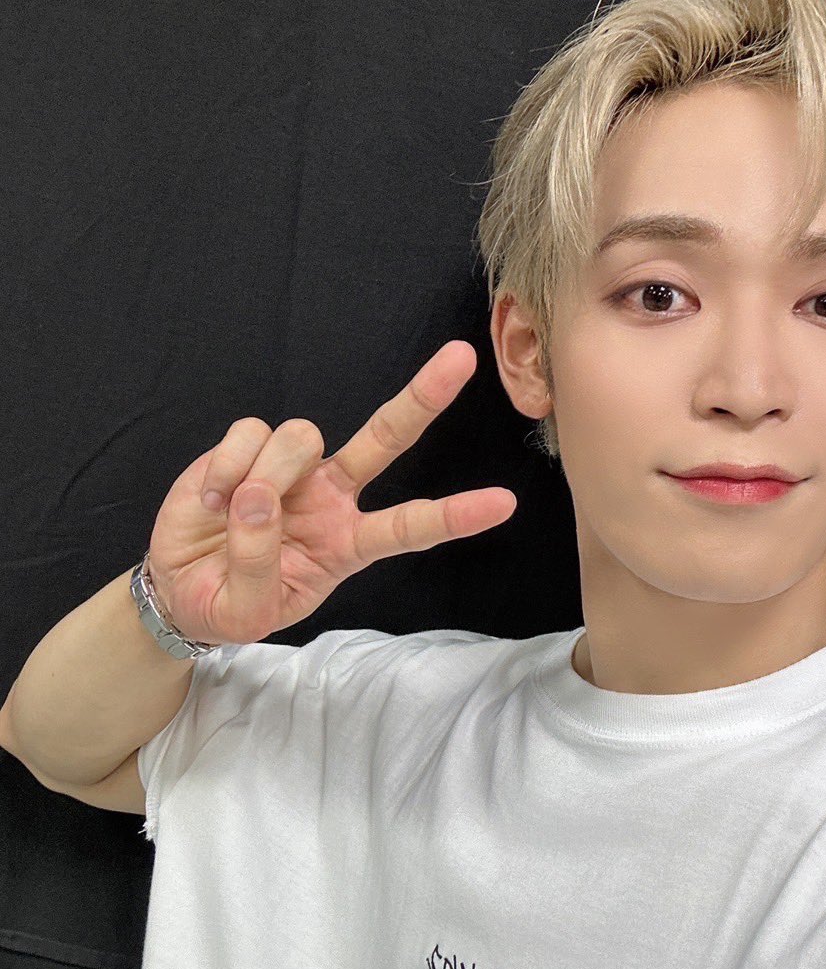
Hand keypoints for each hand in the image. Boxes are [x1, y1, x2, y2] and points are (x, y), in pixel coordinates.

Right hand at [145, 340, 516, 645]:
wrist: (178, 587)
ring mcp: (293, 469)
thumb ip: (258, 564)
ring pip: (302, 438)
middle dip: (423, 397)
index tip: (503, 504)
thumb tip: (258, 501)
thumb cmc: (228, 601)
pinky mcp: (250, 447)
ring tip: (231, 513)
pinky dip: (227, 466)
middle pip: (387, 438)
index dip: (454, 516)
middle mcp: (332, 496)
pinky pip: (250, 434)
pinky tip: (212, 499)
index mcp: (349, 543)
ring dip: (266, 476)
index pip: (409, 527)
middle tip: (463, 358)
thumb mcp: (248, 611)